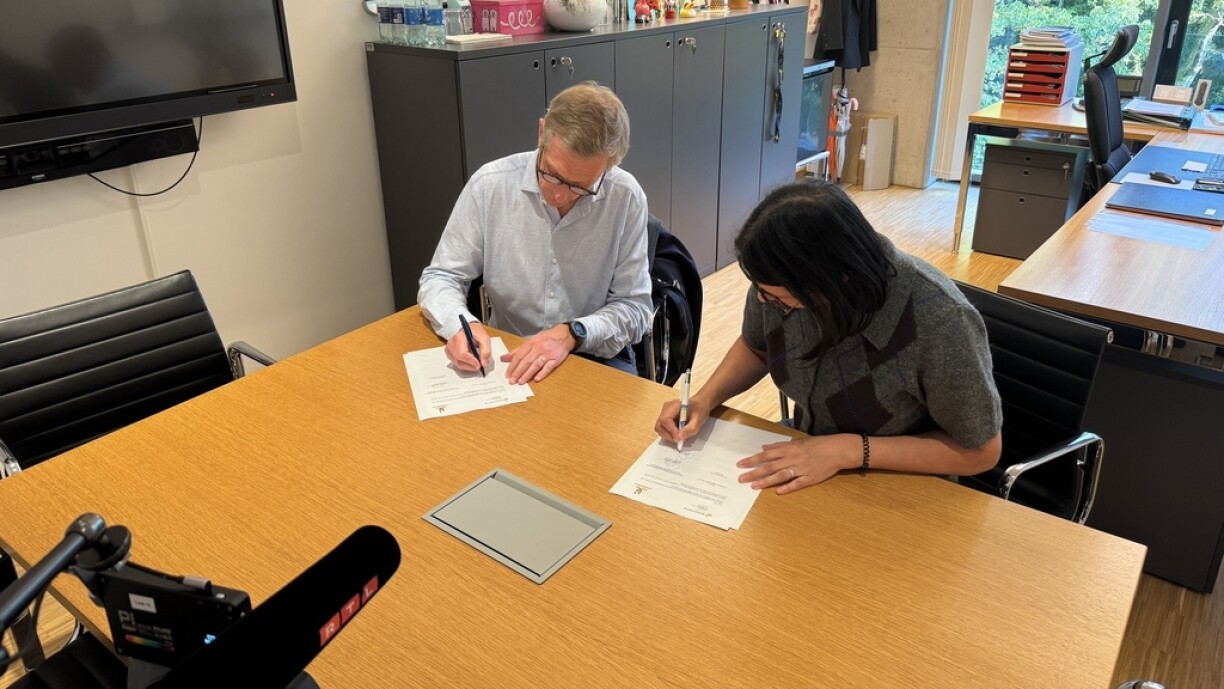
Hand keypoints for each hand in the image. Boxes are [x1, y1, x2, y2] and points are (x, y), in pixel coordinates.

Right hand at [445, 321, 491, 372]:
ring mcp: (449, 350)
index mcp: (458, 338)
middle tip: (480, 365)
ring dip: (469, 366)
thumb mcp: (484, 338)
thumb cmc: (475, 332)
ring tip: (476, 363)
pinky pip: (457, 363)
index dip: (471, 361)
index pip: (462, 353)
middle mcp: (451, 344)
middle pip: (459, 360)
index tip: (479, 365)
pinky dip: (465, 365)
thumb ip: (486, 351)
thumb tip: (484, 364)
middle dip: (471, 366)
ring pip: (458, 364)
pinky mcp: (449, 354)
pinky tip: (470, 362)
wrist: (468, 329)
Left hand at [501, 325, 573, 383]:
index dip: (512, 366)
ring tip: (521, 382)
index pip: (519, 356)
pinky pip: (548, 367)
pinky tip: (536, 379)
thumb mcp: (531, 341)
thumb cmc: (545, 338)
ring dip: (528, 374)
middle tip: (512, 381)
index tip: (507, 374)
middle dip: (518, 372)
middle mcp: (539, 348)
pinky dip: (542, 373)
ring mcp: (548, 354)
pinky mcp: (556, 359)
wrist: (563, 335)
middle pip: (526, 361)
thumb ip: (517, 350)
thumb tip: (503, 358)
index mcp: (531, 343)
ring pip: (536, 365)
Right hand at [654, 394, 710, 447]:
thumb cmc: (700, 409)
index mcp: (674, 405)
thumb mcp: (699, 419)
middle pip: (660, 425)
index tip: (679, 438)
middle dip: (669, 435)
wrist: (700, 404)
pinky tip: (678, 433)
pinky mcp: (665, 418)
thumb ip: (690, 428)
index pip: (665, 419)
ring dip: (669, 436)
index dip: (670, 430)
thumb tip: (680, 437)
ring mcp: (664, 413)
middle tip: (680, 440)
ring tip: (680, 436)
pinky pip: (662, 429)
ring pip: (660, 428)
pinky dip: (669, 434)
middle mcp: (666, 408)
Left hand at [736, 434, 857, 494]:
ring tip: (754, 486)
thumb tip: (765, 447)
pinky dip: (788, 487)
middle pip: (770, 466)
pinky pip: (797, 483)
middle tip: (741, 478)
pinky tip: (778, 492)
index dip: (752, 460)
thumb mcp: (797, 441)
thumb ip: (780, 446)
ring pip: (781, 475)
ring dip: (766, 481)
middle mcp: (793, 458)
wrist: (837, 450)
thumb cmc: (817, 445)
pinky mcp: (810, 477)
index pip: (766, 455)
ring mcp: (802, 468)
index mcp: (789, 449)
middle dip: (754, 472)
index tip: (740, 464)